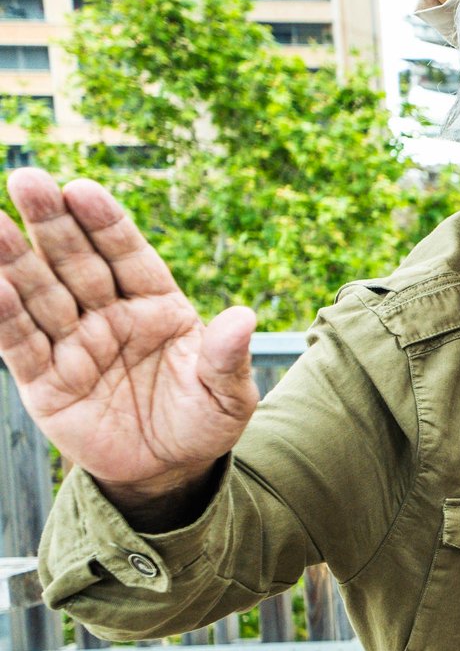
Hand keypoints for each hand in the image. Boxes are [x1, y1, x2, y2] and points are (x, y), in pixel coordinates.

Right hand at [0, 171, 255, 513]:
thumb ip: (227, 358)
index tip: (82, 189)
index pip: (129, 255)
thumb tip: (244, 318)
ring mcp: (75, 345)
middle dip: (53, 223)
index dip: (106, 223)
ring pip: (40, 294)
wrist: (169, 470)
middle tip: (26, 180)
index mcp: (157, 306)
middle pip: (77, 262)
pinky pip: (20, 344)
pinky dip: (3, 316)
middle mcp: (110, 316)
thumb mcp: (227, 396)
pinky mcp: (45, 381)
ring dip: (14, 260)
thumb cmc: (202, 423)